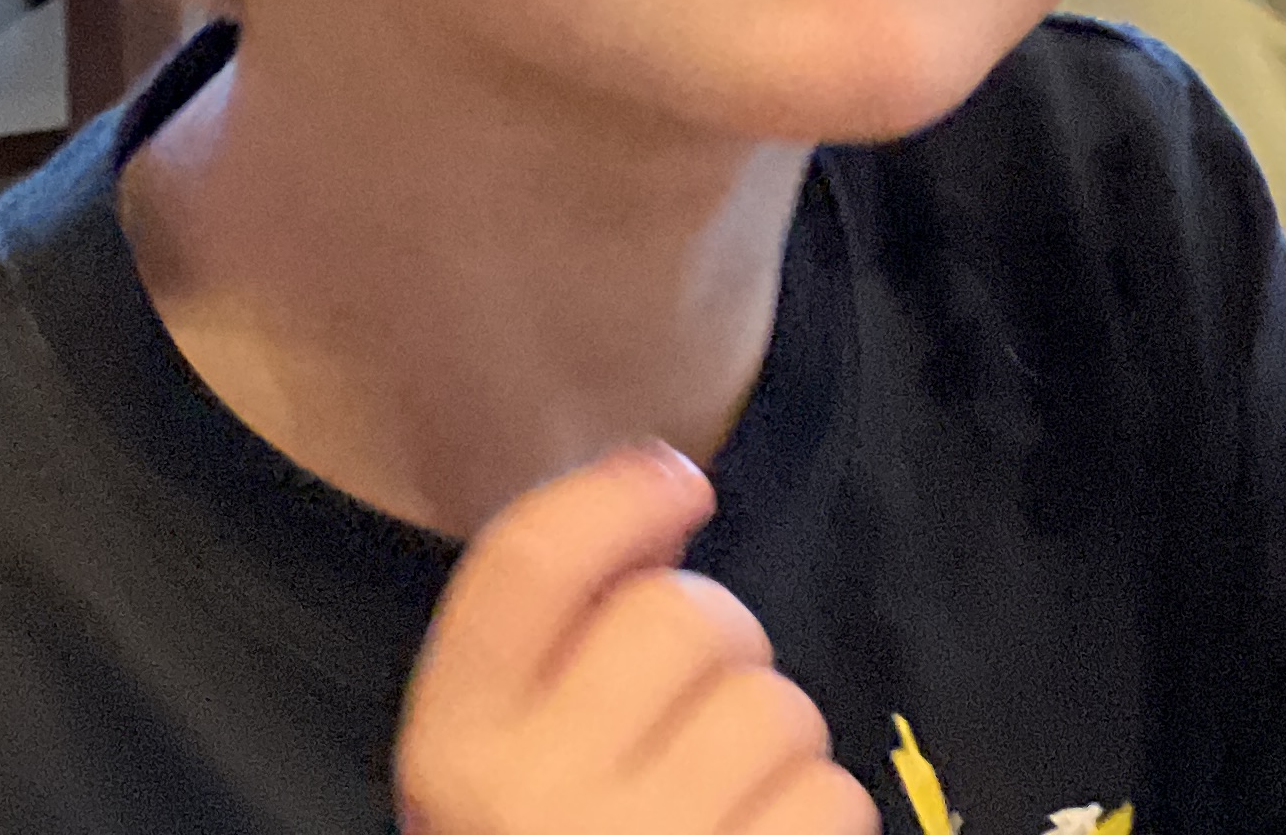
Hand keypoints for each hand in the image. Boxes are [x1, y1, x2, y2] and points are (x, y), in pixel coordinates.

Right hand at [396, 445, 870, 834]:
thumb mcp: (494, 780)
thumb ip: (548, 660)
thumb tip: (666, 489)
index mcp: (455, 756)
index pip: (528, 561)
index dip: (615, 495)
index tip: (676, 483)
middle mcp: (538, 803)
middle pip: (683, 615)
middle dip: (718, 642)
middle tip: (693, 712)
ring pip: (775, 706)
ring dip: (774, 744)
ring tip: (724, 807)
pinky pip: (830, 803)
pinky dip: (815, 825)